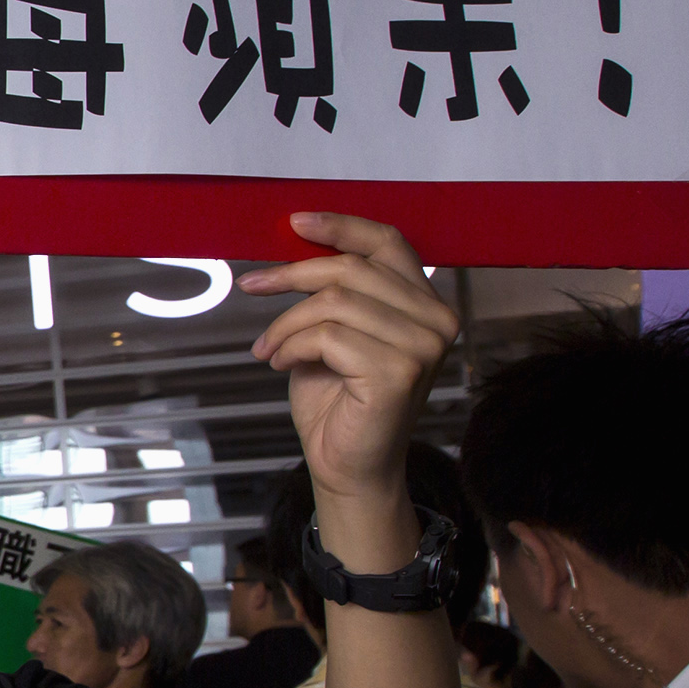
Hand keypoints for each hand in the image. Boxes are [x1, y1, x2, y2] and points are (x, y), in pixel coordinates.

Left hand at [239, 212, 456, 523]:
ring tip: (270, 347)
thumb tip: (297, 242)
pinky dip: (291, 345)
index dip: (341, 226)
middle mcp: (437, 319)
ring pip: (333, 301)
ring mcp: (424, 346)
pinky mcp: (399, 371)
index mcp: (426, 302)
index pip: (388, 243)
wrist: (346, 465)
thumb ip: (335, 290)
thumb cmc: (338, 400)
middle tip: (251, 286)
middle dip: (291, 275)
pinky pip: (327, 335)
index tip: (294, 222)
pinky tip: (281, 363)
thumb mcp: (334, 330)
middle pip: (352, 269)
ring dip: (286, 323)